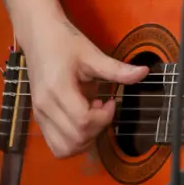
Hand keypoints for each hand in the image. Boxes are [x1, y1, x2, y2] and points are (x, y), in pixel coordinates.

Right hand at [22, 16, 147, 158]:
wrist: (38, 36)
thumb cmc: (64, 42)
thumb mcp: (92, 53)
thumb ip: (117, 69)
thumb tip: (144, 72)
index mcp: (58, 90)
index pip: (83, 121)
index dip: (104, 117)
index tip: (112, 102)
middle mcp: (45, 108)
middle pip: (75, 139)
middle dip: (97, 129)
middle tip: (104, 108)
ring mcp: (39, 115)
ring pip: (63, 149)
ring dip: (85, 139)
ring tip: (92, 115)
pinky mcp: (38, 118)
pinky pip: (56, 143)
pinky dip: (73, 139)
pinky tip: (81, 118)